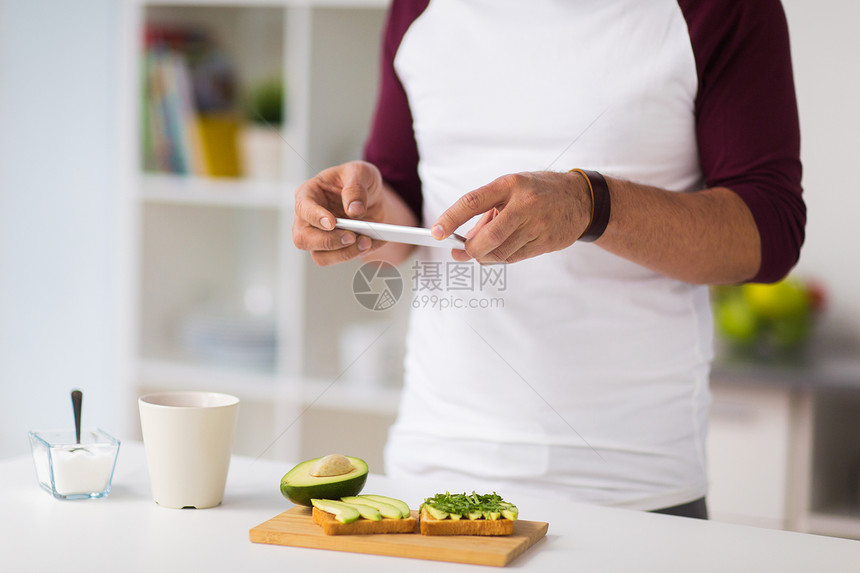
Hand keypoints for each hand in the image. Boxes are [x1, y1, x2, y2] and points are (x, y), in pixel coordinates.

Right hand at [293, 161, 385, 265]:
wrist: (372, 198)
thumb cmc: (358, 180)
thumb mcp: (360, 172)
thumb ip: (356, 187)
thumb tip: (354, 210)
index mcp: (308, 193)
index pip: (303, 208)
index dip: (315, 217)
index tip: (332, 223)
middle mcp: (308, 219)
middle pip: (303, 239)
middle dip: (328, 241)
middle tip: (351, 236)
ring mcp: (319, 237)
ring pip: (321, 256)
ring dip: (344, 253)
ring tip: (366, 241)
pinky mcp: (333, 250)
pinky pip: (340, 259)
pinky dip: (358, 254)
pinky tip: (372, 242)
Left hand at [432, 171, 592, 263]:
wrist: (581, 199)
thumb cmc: (538, 192)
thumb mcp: (510, 191)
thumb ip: (485, 215)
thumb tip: (462, 242)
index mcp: (509, 185)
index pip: (472, 202)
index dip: (451, 218)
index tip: (436, 232)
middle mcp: (524, 204)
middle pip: (488, 238)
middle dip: (470, 250)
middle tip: (460, 252)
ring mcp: (537, 225)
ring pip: (500, 253)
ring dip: (484, 257)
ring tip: (480, 250)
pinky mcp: (546, 242)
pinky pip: (514, 258)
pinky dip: (501, 257)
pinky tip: (502, 249)